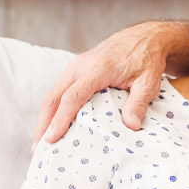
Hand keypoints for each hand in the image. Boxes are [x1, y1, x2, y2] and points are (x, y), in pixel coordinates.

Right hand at [33, 24, 169, 145]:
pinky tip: (52, 126)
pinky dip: (52, 109)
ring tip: (41, 144)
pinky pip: (59, 91)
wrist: (144, 38)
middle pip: (54, 97)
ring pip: (53, 94)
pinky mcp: (76, 70)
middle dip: (43, 124)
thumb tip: (131, 126)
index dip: (60, 119)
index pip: (72, 97)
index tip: (51, 138)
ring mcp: (76, 67)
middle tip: (39, 150)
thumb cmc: (146, 59)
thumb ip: (138, 103)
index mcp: (98, 69)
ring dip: (44, 118)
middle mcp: (81, 66)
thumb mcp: (149, 82)